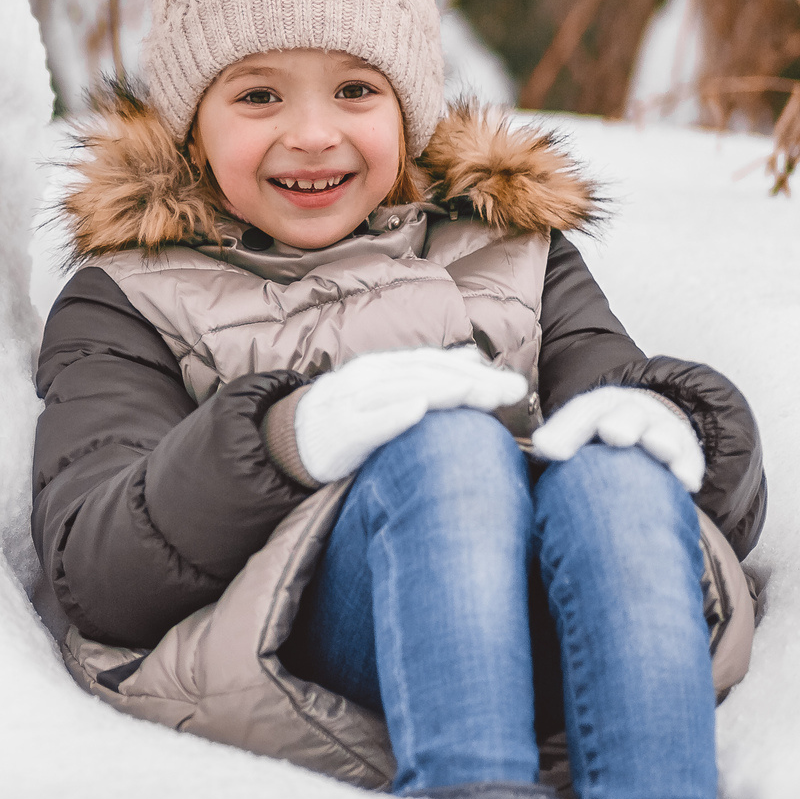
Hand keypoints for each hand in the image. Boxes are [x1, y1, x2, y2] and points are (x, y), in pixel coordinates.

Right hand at [295, 346, 530, 483]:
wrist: (285, 440)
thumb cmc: (344, 418)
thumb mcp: (382, 391)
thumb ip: (422, 376)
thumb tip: (471, 358)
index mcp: (383, 368)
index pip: (435, 364)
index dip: (475, 371)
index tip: (513, 385)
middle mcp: (369, 377)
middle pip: (426, 374)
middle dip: (473, 381)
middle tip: (511, 392)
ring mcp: (352, 401)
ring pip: (402, 390)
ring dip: (442, 391)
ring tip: (477, 393)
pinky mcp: (339, 431)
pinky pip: (368, 421)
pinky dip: (392, 414)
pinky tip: (417, 410)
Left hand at [530, 386, 702, 490]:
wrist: (648, 428)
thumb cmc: (601, 446)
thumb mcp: (577, 437)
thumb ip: (556, 446)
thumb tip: (535, 457)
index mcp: (597, 408)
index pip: (580, 413)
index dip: (564, 428)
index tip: (546, 448)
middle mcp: (631, 413)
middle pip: (625, 414)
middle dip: (620, 422)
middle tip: (613, 433)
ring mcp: (662, 429)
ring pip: (662, 431)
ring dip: (660, 439)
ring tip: (657, 447)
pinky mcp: (687, 451)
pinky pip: (690, 457)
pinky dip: (688, 467)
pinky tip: (686, 481)